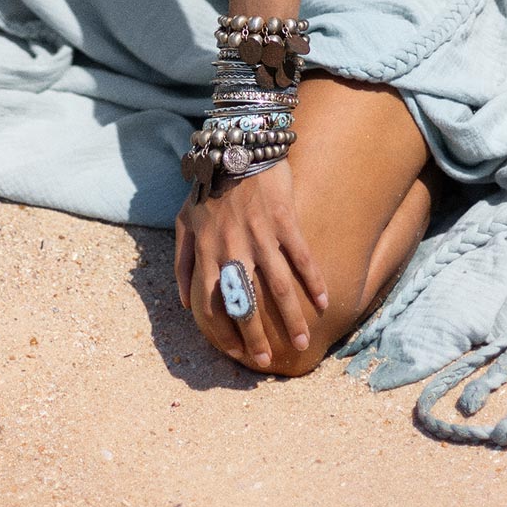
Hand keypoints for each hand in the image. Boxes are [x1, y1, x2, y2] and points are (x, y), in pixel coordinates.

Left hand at [175, 160, 327, 371]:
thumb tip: (183, 303)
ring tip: (303, 344)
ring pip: (277, 286)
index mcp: (205, 251)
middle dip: (255, 336)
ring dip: (291, 318)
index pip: (210, 303)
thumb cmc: (208, 186)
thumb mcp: (183, 221)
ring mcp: (259, 234)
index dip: (220, 332)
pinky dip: (313, 281)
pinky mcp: (284, 220)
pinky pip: (301, 256)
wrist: (236, 145)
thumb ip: (181, 263)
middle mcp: (232, 247)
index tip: (233, 351)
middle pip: (244, 302)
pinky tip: (324, 303)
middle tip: (267, 362)